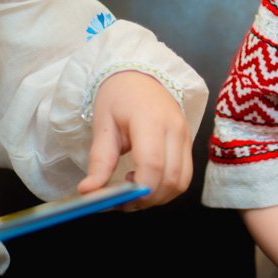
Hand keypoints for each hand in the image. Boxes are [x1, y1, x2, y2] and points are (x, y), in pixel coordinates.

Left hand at [78, 70, 192, 208]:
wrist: (139, 76)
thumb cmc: (118, 97)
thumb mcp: (102, 126)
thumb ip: (98, 162)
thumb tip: (89, 192)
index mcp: (151, 121)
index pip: (152, 165)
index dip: (139, 189)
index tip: (120, 198)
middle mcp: (175, 129)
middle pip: (171, 179)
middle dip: (149, 198)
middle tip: (125, 201)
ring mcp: (185, 136)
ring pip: (182, 181)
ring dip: (160, 196)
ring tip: (136, 191)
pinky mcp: (188, 143)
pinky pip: (184, 175)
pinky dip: (167, 187)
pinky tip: (148, 181)